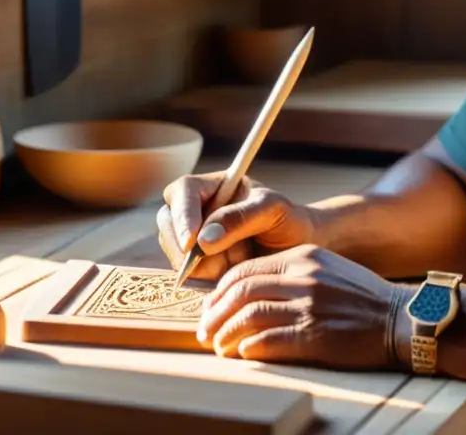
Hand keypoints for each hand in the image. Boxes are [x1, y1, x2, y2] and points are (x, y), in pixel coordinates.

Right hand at [156, 172, 315, 280]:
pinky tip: (233, 273)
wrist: (298, 249)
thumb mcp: (273, 210)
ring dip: (206, 265)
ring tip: (241, 260)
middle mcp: (197, 209)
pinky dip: (208, 279)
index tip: (193, 241)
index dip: (182, 215)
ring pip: (177, 253)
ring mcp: (193, 237)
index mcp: (213, 185)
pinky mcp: (197, 264)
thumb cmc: (288, 220)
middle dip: (192, 247)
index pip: (183, 190)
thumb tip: (203, 239)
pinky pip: (188, 275)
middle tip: (224, 259)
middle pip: (168, 223)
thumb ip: (240, 218)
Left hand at [196, 244, 411, 369]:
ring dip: (226, 335)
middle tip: (206, 331)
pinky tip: (244, 354)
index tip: (211, 307)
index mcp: (303, 257)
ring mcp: (308, 306)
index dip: (220, 291)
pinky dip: (248, 348)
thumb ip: (292, 274)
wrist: (402, 319)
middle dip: (215, 313)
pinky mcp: (314, 335)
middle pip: (240, 291)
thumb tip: (250, 292)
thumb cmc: (364, 299)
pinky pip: (267, 341)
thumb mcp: (328, 269)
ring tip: (220, 347)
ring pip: (247, 316)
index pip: (245, 270)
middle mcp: (303, 277)